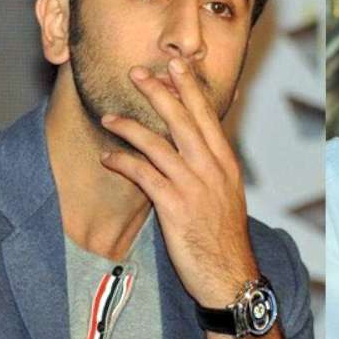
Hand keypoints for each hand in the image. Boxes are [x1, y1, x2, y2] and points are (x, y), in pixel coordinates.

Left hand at [99, 57, 258, 307]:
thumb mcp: (229, 192)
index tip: (176, 65)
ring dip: (130, 126)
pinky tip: (107, 156)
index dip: (190, 87)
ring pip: (159, 142)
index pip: (207, 115)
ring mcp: (194, 185)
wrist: (231, 273)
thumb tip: (201, 142)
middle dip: (159, 91)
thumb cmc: (225, 234)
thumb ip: (214, 164)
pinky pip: (144, 174)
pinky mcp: (175, 206)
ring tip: (108, 116)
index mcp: (226, 161)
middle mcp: (212, 167)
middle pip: (183, 119)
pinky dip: (124, 161)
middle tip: (137, 72)